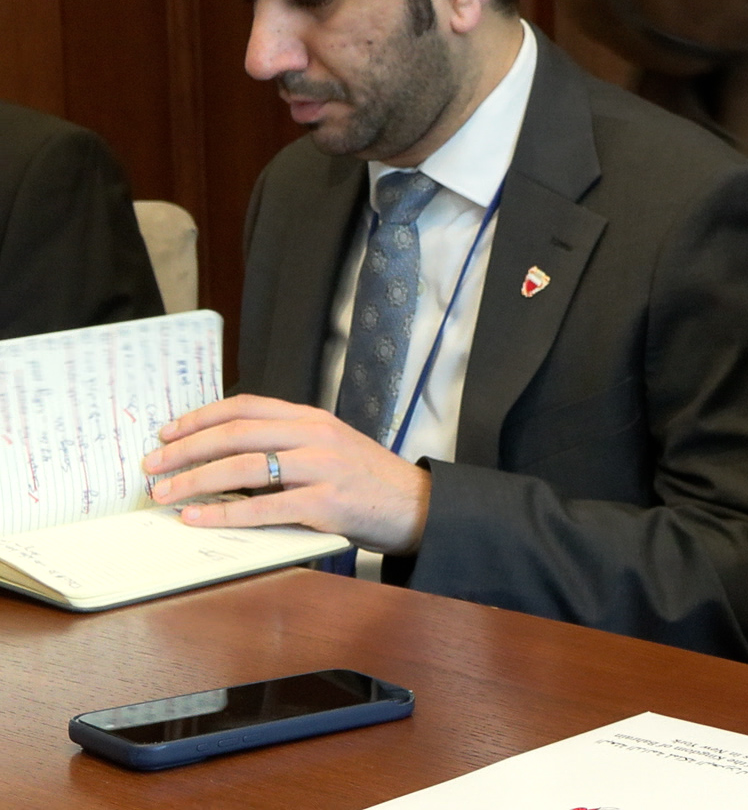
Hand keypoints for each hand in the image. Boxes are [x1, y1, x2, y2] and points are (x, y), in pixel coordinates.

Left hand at [143, 395, 431, 554]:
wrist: (418, 505)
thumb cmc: (368, 481)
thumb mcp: (330, 447)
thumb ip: (288, 444)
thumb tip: (226, 459)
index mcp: (312, 419)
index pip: (246, 406)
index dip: (200, 417)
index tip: (167, 432)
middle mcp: (315, 436)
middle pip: (237, 434)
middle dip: (186, 449)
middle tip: (153, 465)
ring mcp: (322, 468)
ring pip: (244, 467)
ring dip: (196, 481)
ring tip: (166, 494)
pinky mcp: (327, 503)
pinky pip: (265, 508)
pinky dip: (225, 514)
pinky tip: (199, 518)